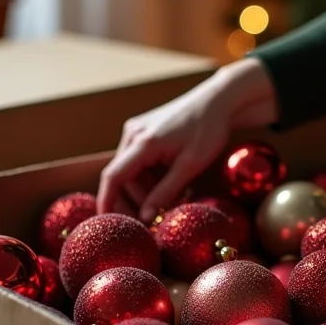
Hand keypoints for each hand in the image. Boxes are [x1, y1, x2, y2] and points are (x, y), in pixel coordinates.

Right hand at [97, 58, 278, 222]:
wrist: (219, 101)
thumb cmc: (208, 131)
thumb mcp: (189, 167)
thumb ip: (165, 193)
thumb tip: (144, 218)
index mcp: (143, 143)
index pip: (112, 177)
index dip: (107, 202)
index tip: (106, 223)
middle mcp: (133, 134)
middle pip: (122, 177)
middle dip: (136, 201)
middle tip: (155, 219)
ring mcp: (137, 130)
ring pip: (132, 171)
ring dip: (147, 190)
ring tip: (172, 201)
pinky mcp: (144, 131)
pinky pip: (140, 161)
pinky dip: (151, 177)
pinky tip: (171, 184)